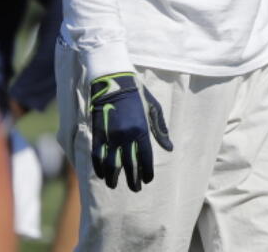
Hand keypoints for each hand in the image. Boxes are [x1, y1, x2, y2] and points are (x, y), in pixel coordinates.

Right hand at [89, 72, 172, 190]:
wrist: (114, 79)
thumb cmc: (136, 92)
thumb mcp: (153, 108)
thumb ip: (160, 130)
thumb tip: (169, 148)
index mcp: (142, 130)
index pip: (145, 158)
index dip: (146, 172)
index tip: (147, 180)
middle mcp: (126, 135)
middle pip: (130, 165)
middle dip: (133, 179)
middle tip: (135, 188)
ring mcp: (111, 135)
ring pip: (112, 163)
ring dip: (113, 177)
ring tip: (114, 185)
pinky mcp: (98, 132)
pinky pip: (97, 154)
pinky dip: (99, 166)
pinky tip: (101, 174)